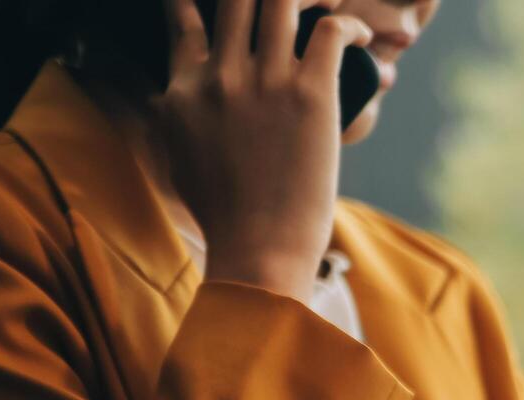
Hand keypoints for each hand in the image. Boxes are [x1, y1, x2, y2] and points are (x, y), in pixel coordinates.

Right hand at [158, 0, 372, 304]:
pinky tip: (360, 37)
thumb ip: (169, 118)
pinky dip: (350, 25)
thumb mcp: (176, 158)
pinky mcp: (310, 94)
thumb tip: (163, 102)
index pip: (184, 18)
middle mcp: (219, 76)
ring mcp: (265, 82)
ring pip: (281, 0)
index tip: (211, 0)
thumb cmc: (225, 216)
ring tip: (325, 10)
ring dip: (308, 0)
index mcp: (184, 89)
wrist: (258, 250)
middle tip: (287, 7)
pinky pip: (330, 30)